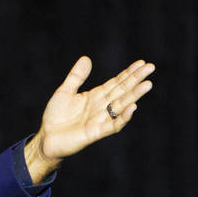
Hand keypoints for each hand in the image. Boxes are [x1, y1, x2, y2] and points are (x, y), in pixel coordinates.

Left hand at [24, 56, 153, 182]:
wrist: (46, 138)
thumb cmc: (56, 116)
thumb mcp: (65, 91)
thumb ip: (76, 76)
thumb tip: (86, 58)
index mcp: (96, 96)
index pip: (117, 82)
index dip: (129, 73)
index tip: (142, 63)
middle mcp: (101, 106)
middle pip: (123, 91)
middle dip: (136, 79)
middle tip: (151, 67)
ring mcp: (100, 119)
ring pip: (121, 105)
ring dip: (134, 95)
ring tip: (147, 84)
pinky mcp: (96, 132)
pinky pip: (113, 124)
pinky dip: (123, 117)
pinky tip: (132, 107)